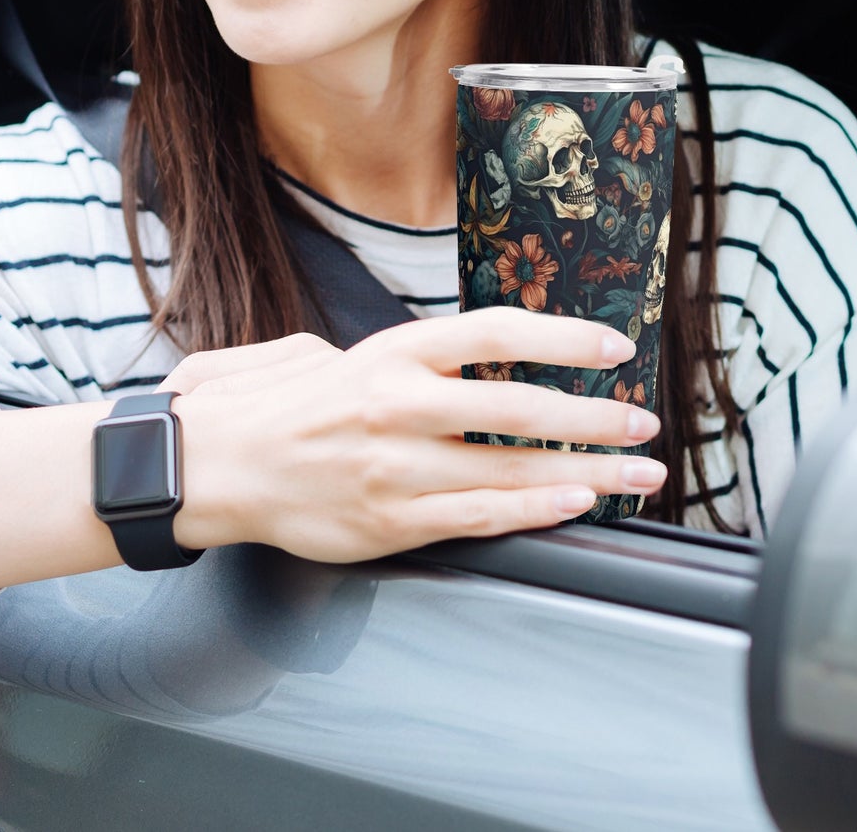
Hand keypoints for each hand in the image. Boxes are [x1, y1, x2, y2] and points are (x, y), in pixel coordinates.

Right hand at [166, 307, 664, 561]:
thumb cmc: (274, 404)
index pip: (495, 333)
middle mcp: (401, 405)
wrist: (212, 466)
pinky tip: (574, 502)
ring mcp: (397, 469)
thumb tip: (457, 363)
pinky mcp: (390, 522)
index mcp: (391, 354)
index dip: (562, 337)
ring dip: (586, 472)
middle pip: (519, 408)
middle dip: (594, 417)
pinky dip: (533, 510)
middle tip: (644, 423)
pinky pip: (477, 516)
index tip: (615, 346)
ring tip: (637, 474)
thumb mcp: (331, 351)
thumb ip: (398, 359)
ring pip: (511, 471)